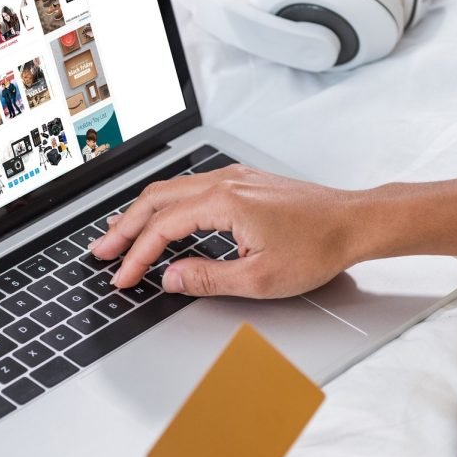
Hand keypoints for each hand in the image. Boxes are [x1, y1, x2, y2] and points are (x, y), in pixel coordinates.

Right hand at [90, 165, 367, 297]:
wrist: (354, 222)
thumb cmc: (318, 246)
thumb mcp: (260, 277)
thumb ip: (208, 278)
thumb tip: (169, 278)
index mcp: (224, 202)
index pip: (163, 228)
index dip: (137, 256)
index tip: (122, 277)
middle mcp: (224, 182)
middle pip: (157, 200)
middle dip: (125, 227)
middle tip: (102, 250)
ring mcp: (233, 178)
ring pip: (171, 190)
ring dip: (142, 213)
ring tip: (120, 233)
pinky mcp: (243, 182)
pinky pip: (191, 187)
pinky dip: (166, 204)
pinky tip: (162, 216)